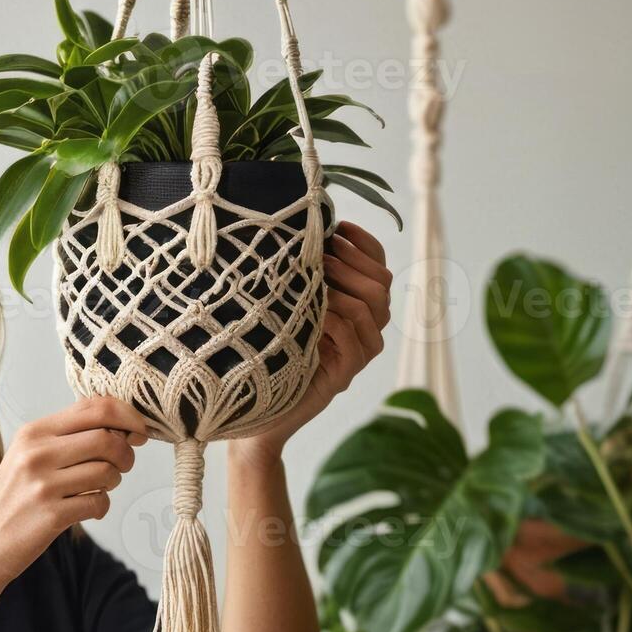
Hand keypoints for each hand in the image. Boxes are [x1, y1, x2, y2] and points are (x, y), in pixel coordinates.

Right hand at [0, 395, 148, 590]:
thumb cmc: (16, 498)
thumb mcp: (30, 455)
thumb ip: (70, 435)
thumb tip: (123, 426)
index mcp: (34, 431)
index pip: (95, 407)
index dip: (128, 417)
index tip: (138, 432)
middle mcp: (36, 453)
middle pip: (107, 438)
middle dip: (126, 453)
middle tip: (123, 466)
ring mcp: (42, 484)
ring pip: (108, 471)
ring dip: (113, 482)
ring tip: (99, 488)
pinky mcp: (51, 515)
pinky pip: (99, 502)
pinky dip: (102, 506)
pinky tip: (89, 509)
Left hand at [234, 221, 392, 462]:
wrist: (249, 405)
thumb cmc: (263, 349)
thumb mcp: (284, 303)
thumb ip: (301, 275)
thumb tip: (300, 231)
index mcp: (355, 308)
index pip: (379, 268)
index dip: (364, 244)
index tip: (338, 225)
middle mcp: (364, 331)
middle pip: (383, 286)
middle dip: (353, 263)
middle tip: (320, 254)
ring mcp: (356, 355)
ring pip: (374, 311)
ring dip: (344, 287)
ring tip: (314, 277)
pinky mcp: (343, 377)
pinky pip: (354, 342)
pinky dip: (335, 321)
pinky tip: (313, 313)